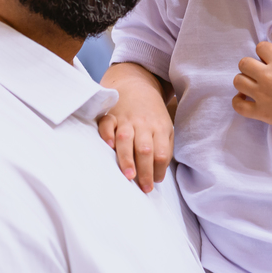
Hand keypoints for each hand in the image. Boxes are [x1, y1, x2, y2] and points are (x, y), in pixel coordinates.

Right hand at [98, 64, 173, 192]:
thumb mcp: (165, 127)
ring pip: (126, 139)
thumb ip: (164, 148)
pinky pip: (106, 124)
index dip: (159, 169)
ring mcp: (125, 119)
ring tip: (128, 175)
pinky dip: (106, 135)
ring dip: (127, 158)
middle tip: (143, 187)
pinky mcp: (110, 115)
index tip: (154, 183)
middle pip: (145, 149)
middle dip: (145, 170)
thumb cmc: (151, 113)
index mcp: (159, 128)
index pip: (162, 152)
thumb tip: (158, 174)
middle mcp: (143, 124)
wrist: (136, 84)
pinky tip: (108, 146)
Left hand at [232, 29, 271, 133]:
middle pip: (244, 63)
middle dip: (250, 66)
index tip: (268, 60)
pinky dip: (238, 101)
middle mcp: (268, 77)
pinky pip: (238, 105)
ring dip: (243, 81)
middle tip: (259, 73)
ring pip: (238, 81)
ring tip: (252, 85)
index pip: (260, 47)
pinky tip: (245, 98)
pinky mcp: (261, 112)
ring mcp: (263, 95)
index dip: (264, 53)